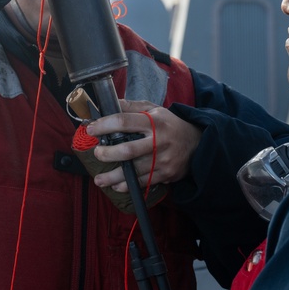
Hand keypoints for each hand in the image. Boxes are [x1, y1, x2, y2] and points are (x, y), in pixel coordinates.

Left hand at [84, 99, 203, 191]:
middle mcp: (159, 141)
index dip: (105, 125)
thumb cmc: (170, 125)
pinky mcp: (166, 173)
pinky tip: (117, 186)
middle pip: (128, 150)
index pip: (124, 121)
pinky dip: (128, 185)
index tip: (91, 129)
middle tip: (97, 154)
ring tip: (99, 180)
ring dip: (114, 176)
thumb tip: (111, 103)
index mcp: (154, 121)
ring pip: (134, 170)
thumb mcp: (155, 110)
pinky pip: (143, 182)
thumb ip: (132, 106)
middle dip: (108, 154)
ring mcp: (163, 159)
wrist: (197, 143)